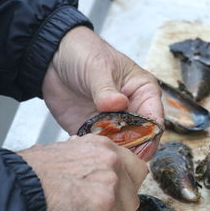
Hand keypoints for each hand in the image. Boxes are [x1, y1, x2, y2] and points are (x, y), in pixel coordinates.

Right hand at [18, 135, 148, 210]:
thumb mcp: (71, 151)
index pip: (137, 170)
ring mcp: (109, 184)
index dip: (127, 187)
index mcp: (105, 147)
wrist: (19, 183)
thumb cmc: (37, 170)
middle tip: (91, 208)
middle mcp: (112, 162)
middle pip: (132, 198)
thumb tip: (101, 167)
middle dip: (113, 209)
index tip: (117, 194)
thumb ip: (92, 159)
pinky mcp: (101, 207)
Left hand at [42, 26, 163, 160]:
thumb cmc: (85, 54)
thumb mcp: (98, 68)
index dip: (150, 138)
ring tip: (102, 156)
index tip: (141, 151)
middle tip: (118, 157)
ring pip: (122, 147)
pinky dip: (96, 152)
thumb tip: (118, 104)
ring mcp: (113, 123)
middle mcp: (132, 110)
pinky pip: (100, 148)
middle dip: (132, 151)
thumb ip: (107, 90)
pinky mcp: (94, 131)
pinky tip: (88, 153)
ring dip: (114, 154)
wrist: (54, 58)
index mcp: (143, 92)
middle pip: (141, 139)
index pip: (155, 120)